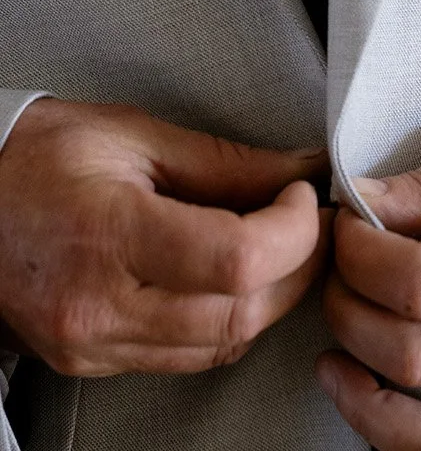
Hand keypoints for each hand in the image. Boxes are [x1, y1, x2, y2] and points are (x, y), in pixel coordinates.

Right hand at [0, 97, 330, 375]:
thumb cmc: (34, 160)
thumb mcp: (133, 135)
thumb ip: (225, 162)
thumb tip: (298, 169)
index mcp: (109, 234)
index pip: (235, 260)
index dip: (293, 231)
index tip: (305, 197)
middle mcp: (99, 306)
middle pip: (239, 314)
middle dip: (297, 267)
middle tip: (308, 220)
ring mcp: (94, 344)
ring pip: (221, 345)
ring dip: (270, 298)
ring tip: (277, 244)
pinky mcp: (92, 363)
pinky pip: (187, 359)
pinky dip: (228, 321)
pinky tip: (232, 279)